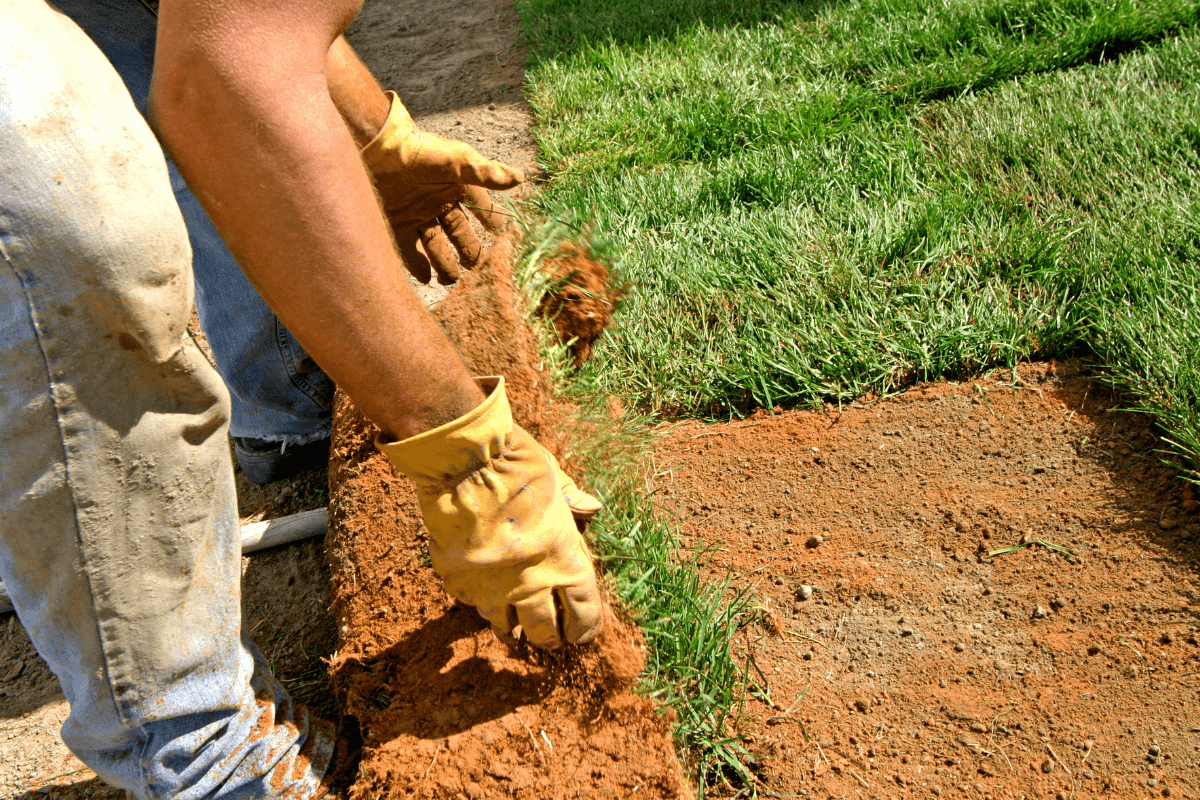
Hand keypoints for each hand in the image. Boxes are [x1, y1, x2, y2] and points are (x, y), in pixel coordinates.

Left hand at [362, 92, 523, 284]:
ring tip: (452, 281)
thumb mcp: (456, 160)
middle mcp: (439, 204)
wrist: (377, 148)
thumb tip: (519, 178)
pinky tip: (427, 279)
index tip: (506, 238)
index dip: (494, 222)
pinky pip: (410, 252)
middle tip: (479, 269)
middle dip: (471, 252)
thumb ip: (485, 173)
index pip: (482, 209)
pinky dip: (419, 266)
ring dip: (446, 264)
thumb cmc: (420, 151)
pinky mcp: (397, 224)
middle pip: (460, 234)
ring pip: (437, 247)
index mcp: (457, 188)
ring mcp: (417, 216)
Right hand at [377, 377, 603, 647]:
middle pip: (544, 631)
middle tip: (548, 637)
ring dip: (510, 626)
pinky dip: (476, 599)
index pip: (583, 612)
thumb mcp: (554, 478)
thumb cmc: (516, 464)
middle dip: (549, 637)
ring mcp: (490, 586)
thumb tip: (592, 507)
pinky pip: (469, 601)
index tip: (581, 633)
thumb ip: (572, 500)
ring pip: (503, 626)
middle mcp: (530, 582)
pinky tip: (479, 592)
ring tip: (512, 628)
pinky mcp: (457, 580)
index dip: (584, 627)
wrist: (463, 461)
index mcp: (564, 560)